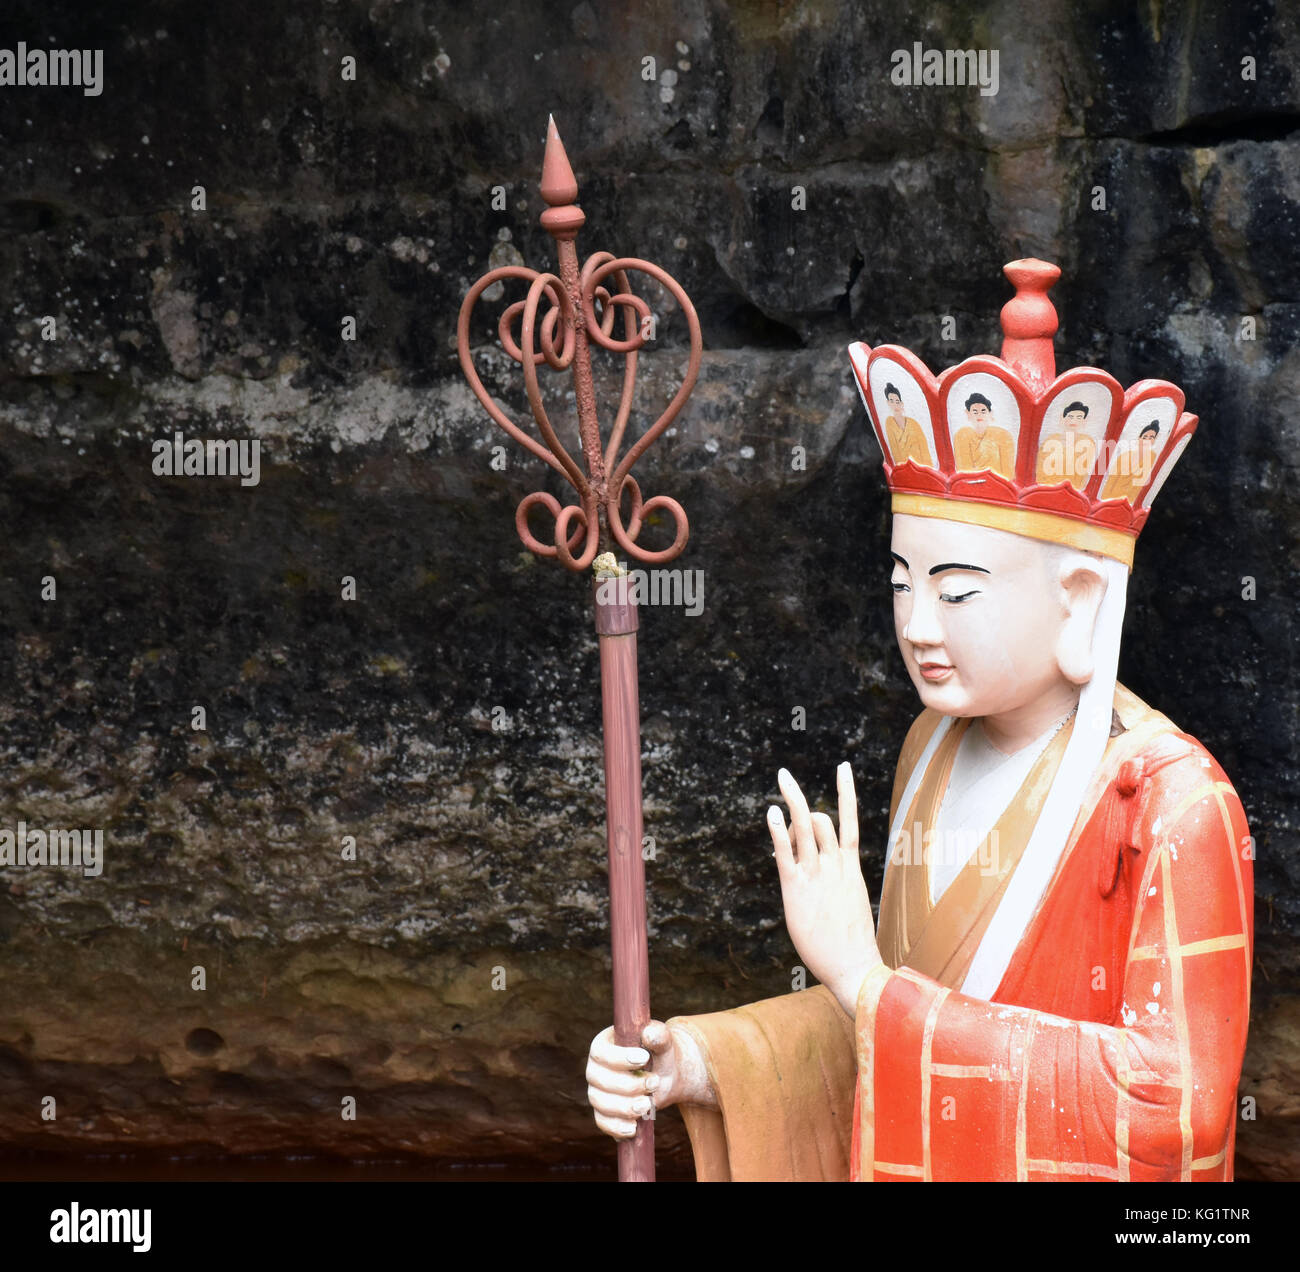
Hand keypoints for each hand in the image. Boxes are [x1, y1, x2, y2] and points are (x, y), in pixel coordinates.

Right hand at [585, 1019, 715, 1138]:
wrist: (664, 1073)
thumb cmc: (659, 1052)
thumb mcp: (662, 1041)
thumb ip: (658, 1035)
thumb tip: (648, 1034)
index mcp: (603, 1045)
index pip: (601, 1052)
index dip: (619, 1058)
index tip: (644, 1058)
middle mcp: (595, 1069)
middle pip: (601, 1080)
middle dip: (629, 1085)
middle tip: (655, 1082)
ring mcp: (597, 1092)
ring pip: (602, 1103)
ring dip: (625, 1107)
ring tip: (648, 1104)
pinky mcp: (604, 1113)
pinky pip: (603, 1123)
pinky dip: (617, 1127)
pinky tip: (634, 1127)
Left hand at [768, 762, 881, 1015]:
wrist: (854, 966)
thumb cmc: (851, 944)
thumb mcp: (849, 906)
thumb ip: (838, 887)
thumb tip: (827, 880)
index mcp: (850, 868)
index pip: (849, 821)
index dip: (845, 793)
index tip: (842, 768)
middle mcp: (834, 866)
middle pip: (820, 820)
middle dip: (799, 798)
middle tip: (783, 776)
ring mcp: (817, 875)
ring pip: (807, 827)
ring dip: (792, 801)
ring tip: (781, 779)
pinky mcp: (797, 888)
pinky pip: (787, 852)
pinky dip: (779, 830)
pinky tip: (771, 813)